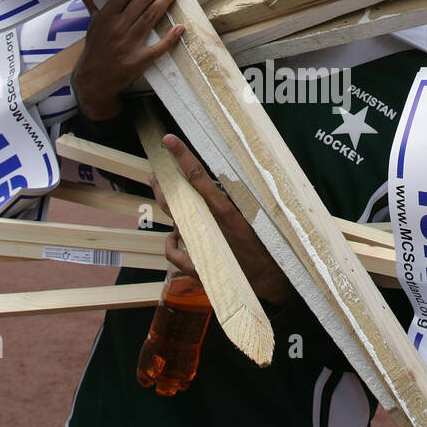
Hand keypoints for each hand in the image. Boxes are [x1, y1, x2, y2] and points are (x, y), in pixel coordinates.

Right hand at [71, 0, 185, 120]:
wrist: (94, 80)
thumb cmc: (96, 50)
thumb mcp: (93, 25)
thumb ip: (96, 6)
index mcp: (106, 15)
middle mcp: (117, 27)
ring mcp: (129, 43)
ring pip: (152, 15)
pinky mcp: (139, 60)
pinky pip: (158, 47)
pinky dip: (171, 37)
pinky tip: (181, 26)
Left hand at [149, 134, 298, 307]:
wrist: (271, 285)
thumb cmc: (271, 249)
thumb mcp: (261, 218)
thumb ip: (242, 200)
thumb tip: (223, 183)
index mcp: (227, 213)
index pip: (199, 178)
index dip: (183, 157)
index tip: (169, 140)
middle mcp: (210, 229)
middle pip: (176, 200)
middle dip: (164, 182)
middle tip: (155, 171)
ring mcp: (200, 248)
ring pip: (175, 222)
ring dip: (169, 208)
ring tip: (163, 195)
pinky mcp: (196, 267)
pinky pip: (173, 251)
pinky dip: (171, 242)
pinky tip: (173, 237)